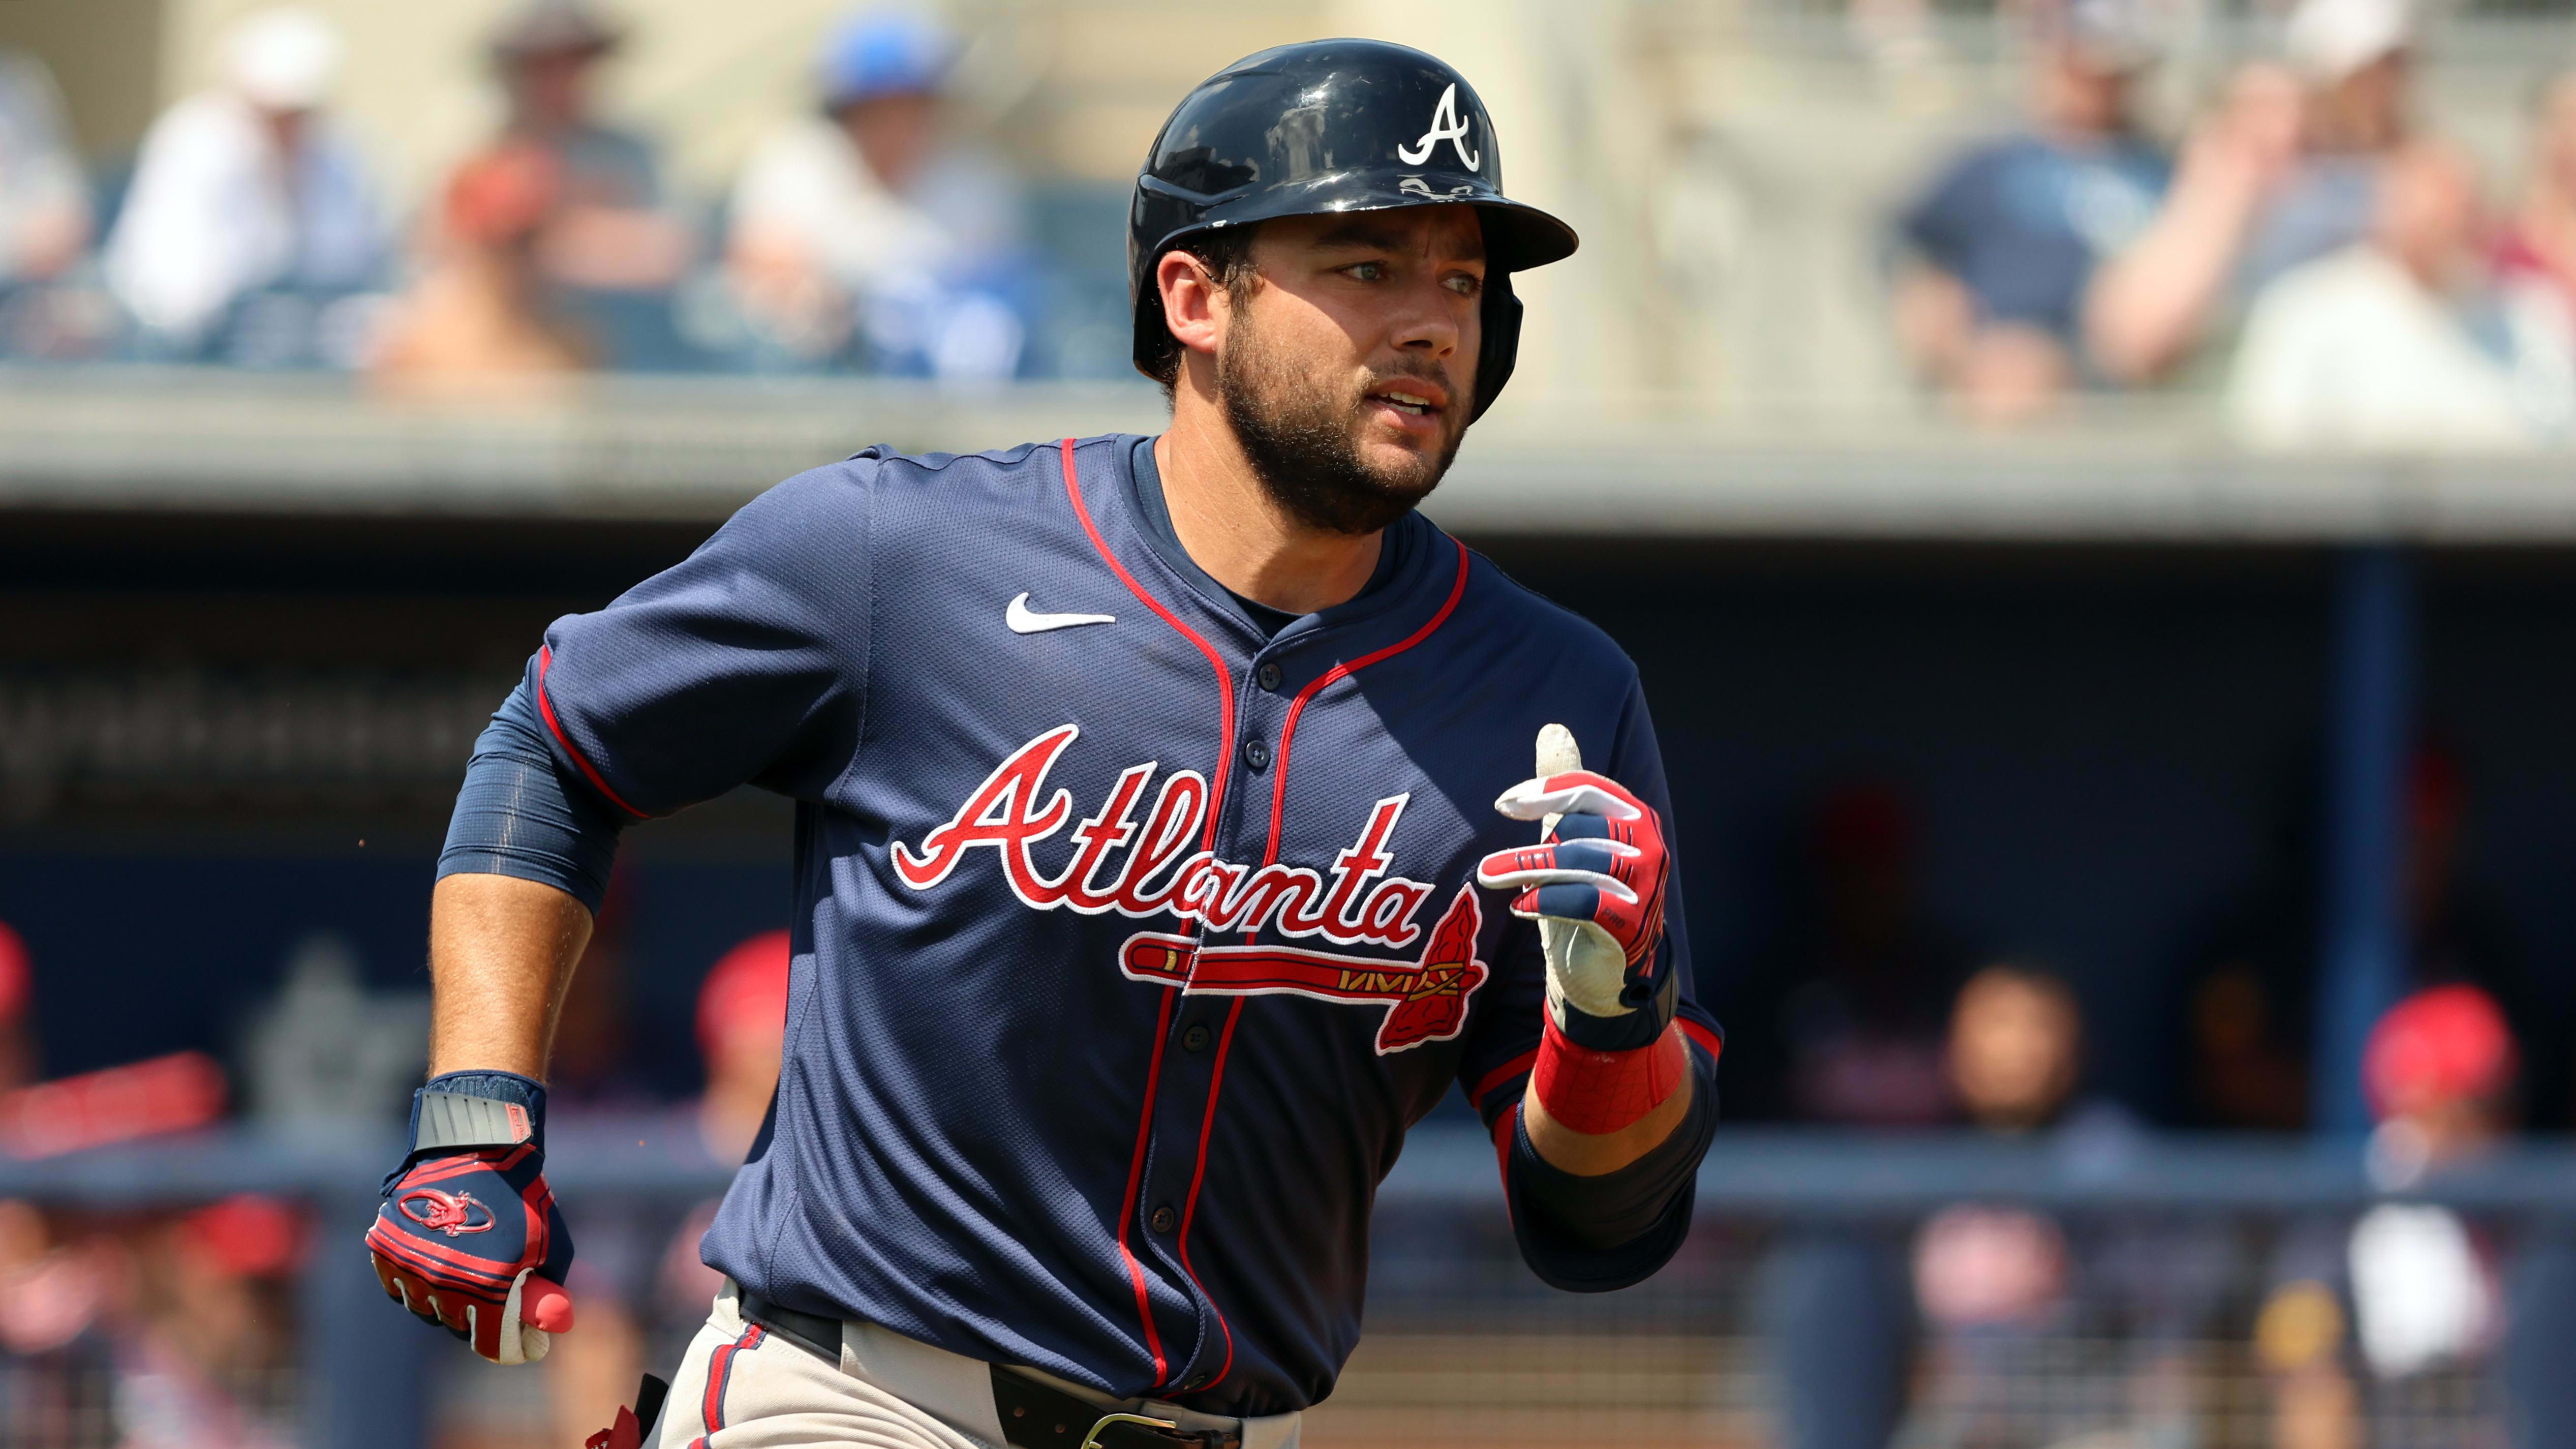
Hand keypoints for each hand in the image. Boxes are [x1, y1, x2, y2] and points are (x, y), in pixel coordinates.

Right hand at [366, 1143, 574, 1364]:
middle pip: (457, 1327)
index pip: (491, 1345)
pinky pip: (398, 1287)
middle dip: (477, 1318)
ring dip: (444, 1299)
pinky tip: (434, 1259)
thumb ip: (547, 1290)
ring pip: (425, 1308)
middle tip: (490, 1296)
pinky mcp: (385, 1248)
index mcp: (488, 1286)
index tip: (518, 1342)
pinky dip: (414, 1281)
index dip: (509, 1346)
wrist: (478, 1147)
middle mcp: (444, 1282)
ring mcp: (411, 1265)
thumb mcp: (551, 1243)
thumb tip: (544, 1328)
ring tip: (463, 1267)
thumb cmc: (523, 1197)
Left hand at [1476, 754, 1672, 1048]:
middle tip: (1487, 866)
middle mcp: (1648, 846)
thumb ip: (1564, 788)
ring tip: (1488, 879)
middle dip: (1527, 846)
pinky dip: (1546, 901)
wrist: (1606, 972)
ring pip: (1576, 863)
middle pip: (1579, 827)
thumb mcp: (1571, 839)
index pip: (1588, 788)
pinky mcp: (1633, 923)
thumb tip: (1553, 729)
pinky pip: (1582, 901)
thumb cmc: (1586, 896)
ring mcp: (1646, 885)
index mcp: (1635, 818)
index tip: (1504, 805)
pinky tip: (1521, 907)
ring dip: (1524, 871)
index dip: (1543, 791)